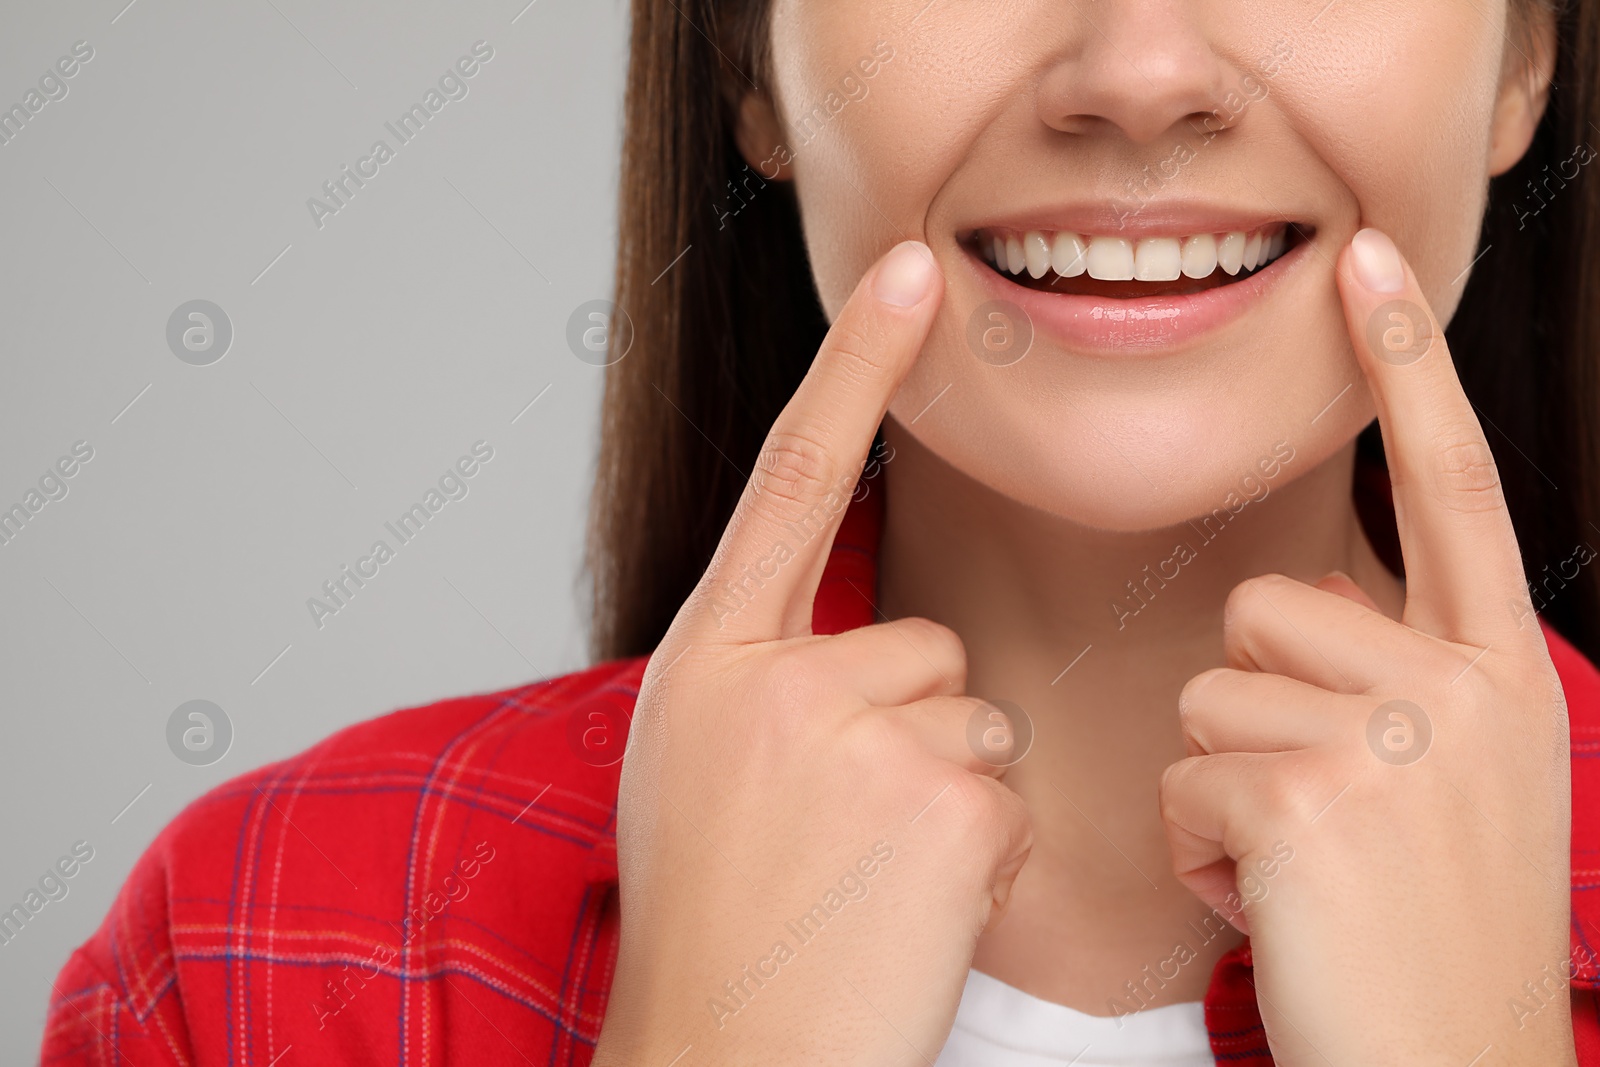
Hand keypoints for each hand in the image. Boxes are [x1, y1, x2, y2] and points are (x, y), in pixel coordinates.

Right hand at [592, 241, 1032, 1066]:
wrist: (720, 1063)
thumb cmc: (714, 923)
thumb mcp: (698, 767)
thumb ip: (765, 675)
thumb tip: (863, 640)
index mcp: (708, 658)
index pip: (794, 477)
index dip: (856, 364)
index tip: (909, 268)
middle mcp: (773, 676)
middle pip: (921, 639)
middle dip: (910, 731)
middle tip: (841, 838)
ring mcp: (855, 735)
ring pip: (973, 713)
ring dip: (944, 795)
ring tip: (867, 880)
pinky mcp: (941, 802)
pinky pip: (1006, 788)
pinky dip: (980, 854)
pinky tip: (910, 910)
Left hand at [1159, 228, 1574, 1064]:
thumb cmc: (1421, 934)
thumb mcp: (1454, 784)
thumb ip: (1395, 679)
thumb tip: (1298, 614)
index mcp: (1499, 671)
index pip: (1449, 487)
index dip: (1409, 370)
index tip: (1366, 259)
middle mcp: (1466, 684)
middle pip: (1265, 606)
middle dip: (1257, 711)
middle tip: (1322, 820)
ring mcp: (1396, 738)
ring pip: (1209, 690)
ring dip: (1225, 785)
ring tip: (1300, 868)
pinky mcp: (1311, 795)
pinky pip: (1183, 774)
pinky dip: (1201, 849)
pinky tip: (1273, 906)